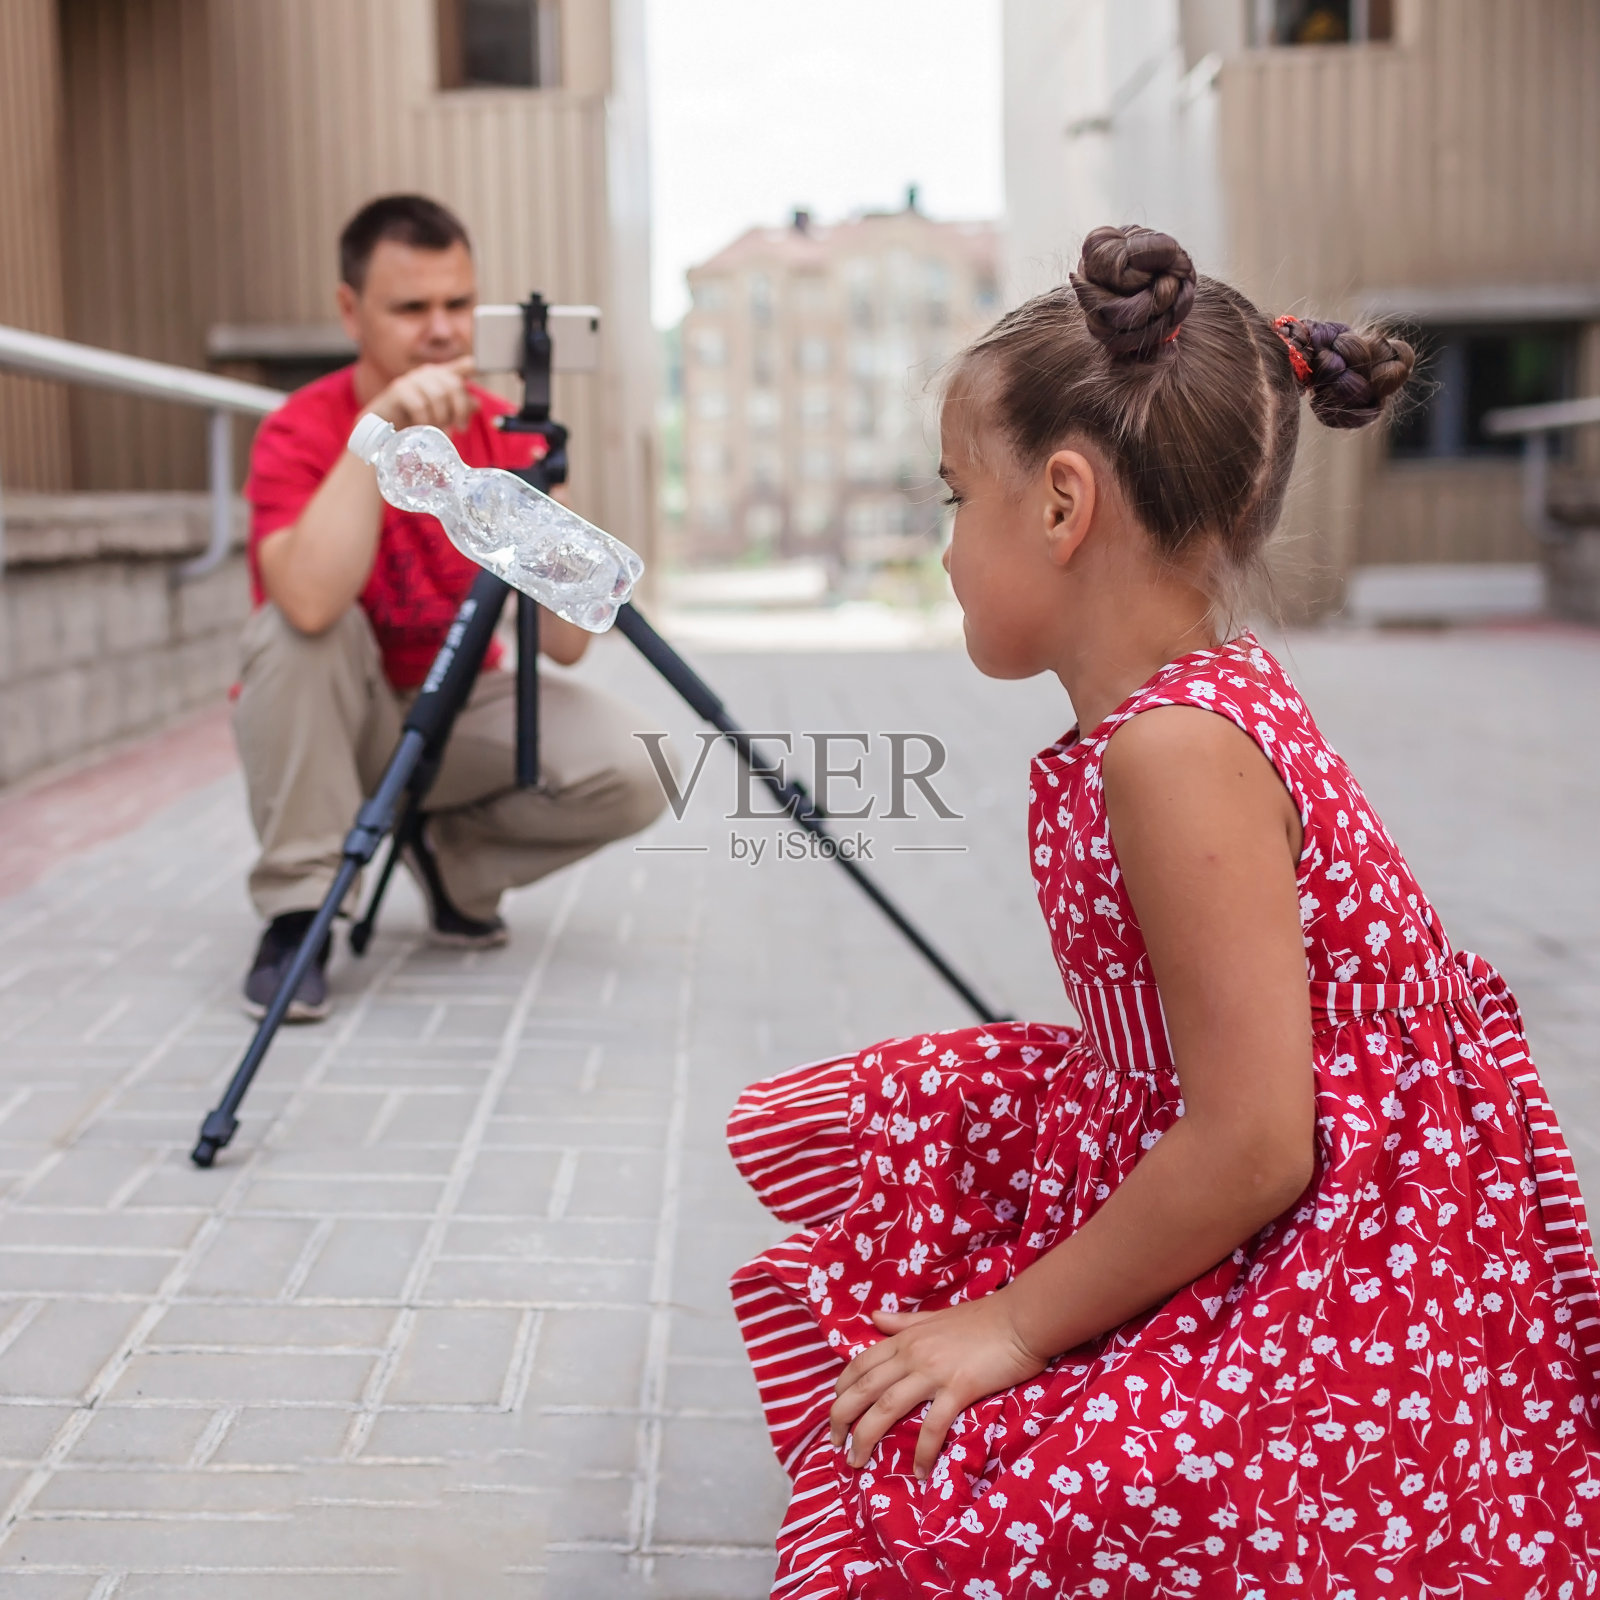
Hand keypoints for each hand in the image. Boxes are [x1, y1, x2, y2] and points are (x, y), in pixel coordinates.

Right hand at [369, 355, 477, 431]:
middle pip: (454, 385)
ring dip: (441, 418)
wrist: (385, 427)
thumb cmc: (415, 419)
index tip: (476, 366)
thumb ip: (459, 408)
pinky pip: (420, 405)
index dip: (470, 365)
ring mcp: (412, 379)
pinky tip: (422, 428)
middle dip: (458, 410)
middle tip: (458, 428)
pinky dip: (425, 420)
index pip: (461, 365)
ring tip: (438, 430)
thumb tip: (476, 404)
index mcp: (441, 377)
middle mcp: (428, 373)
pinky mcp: (398, 390)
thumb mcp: (442, 414)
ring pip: (438, 395)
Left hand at [829, 1293, 1048, 1479]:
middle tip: (835, 1445)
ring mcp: (934, 1372)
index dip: (841, 1389)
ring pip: (887, 1407)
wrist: (1020, 1320)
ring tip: (856, 1461)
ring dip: (866, 1437)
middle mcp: (912, 1354)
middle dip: (841, 1418)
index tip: (834, 1412)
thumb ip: (903, 1323)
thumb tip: (873, 1318)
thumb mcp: (935, 1317)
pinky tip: (918, 1472)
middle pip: (864, 1388)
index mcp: (906, 1338)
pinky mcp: (959, 1389)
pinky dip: (921, 1452)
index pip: (860, 1364)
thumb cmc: (982, 1319)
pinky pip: (932, 1426)